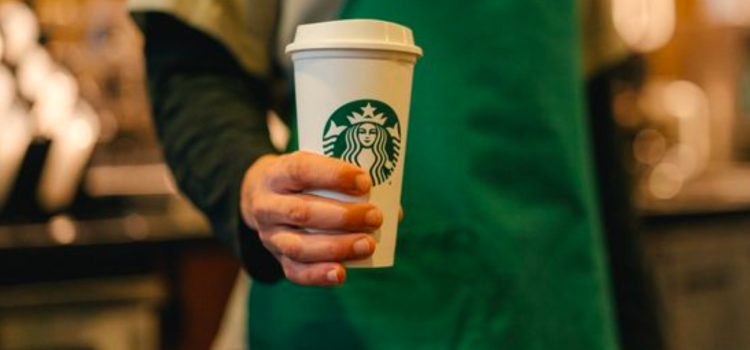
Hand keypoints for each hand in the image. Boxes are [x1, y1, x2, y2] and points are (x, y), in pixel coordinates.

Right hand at [240, 151, 381, 285]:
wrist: (262, 196)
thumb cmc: (303, 179)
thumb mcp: (314, 167)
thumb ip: (347, 183)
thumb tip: (394, 210)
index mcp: (277, 174)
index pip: (301, 170)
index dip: (333, 175)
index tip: (365, 181)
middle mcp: (267, 205)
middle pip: (302, 212)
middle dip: (343, 217)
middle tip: (376, 216)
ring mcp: (270, 235)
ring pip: (300, 246)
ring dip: (337, 247)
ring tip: (369, 245)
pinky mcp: (277, 257)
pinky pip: (295, 272)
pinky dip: (319, 275)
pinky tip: (341, 274)